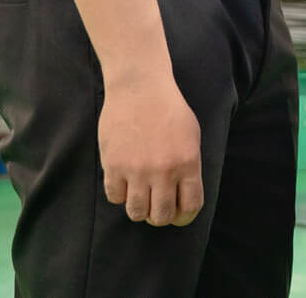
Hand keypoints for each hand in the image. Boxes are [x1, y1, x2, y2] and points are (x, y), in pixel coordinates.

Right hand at [98, 73, 204, 227]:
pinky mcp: (113, 165)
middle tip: (156, 206)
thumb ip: (189, 167)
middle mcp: (163, 171)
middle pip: (161, 216)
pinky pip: (115, 198)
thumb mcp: (191, 136)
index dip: (184, 217)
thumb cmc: (169, 109)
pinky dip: (120, 194)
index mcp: (188, 163)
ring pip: (136, 213)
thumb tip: (182, 196)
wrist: (140, 88)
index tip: (178, 214)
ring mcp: (136, 170)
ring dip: (139, 209)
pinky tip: (124, 181)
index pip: (189, 207)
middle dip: (160, 217)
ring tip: (140, 196)